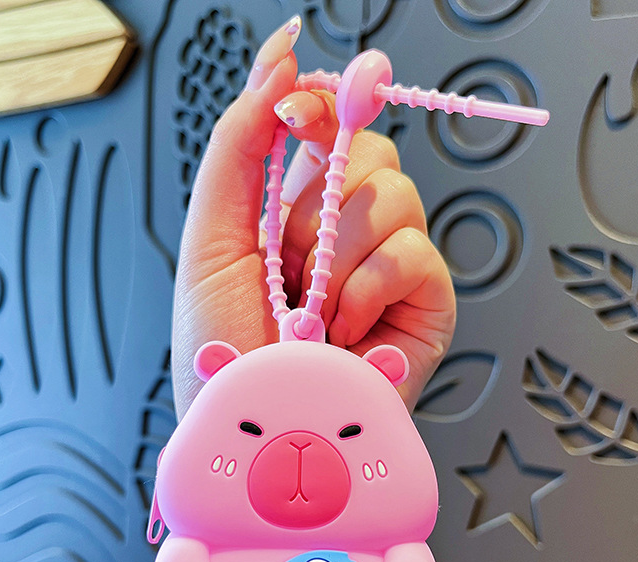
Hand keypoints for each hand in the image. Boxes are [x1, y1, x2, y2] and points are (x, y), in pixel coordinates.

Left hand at [173, 17, 454, 417]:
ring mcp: (390, 266)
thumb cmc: (222, 352)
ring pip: (394, 194)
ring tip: (311, 310)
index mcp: (298, 210)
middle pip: (371, 149)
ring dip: (335, 255)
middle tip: (289, 260)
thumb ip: (239, 145)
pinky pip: (415, 251)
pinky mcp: (426, 304)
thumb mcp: (210, 240)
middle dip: (317, 201)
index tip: (295, 115)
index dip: (320, 107)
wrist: (253, 429)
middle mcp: (349, 231)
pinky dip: (366, 289)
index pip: (331, 126)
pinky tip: (344, 330)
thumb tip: (281, 56)